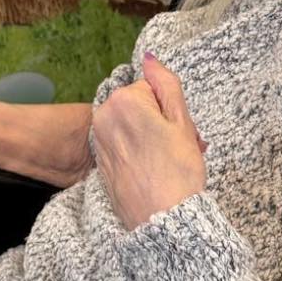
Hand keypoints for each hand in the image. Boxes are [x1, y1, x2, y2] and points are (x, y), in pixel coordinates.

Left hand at [91, 54, 206, 230]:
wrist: (164, 222)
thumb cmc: (178, 172)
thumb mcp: (181, 121)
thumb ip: (165, 83)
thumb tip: (148, 58)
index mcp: (122, 101)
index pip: (153, 90)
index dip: (172, 110)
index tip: (182, 130)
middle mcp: (103, 117)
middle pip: (141, 108)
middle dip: (162, 123)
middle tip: (181, 148)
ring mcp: (100, 141)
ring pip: (133, 127)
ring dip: (153, 138)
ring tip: (171, 161)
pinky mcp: (101, 163)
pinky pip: (124, 146)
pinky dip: (140, 153)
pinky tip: (156, 172)